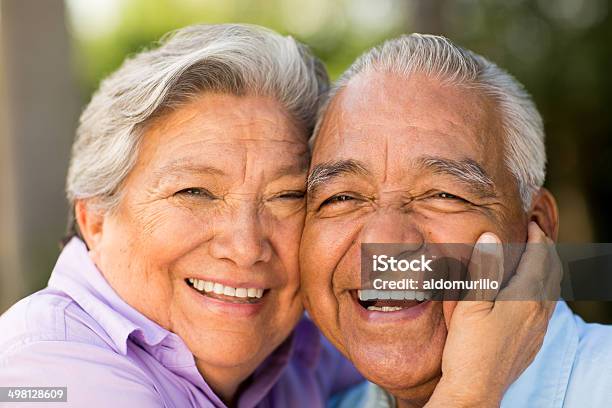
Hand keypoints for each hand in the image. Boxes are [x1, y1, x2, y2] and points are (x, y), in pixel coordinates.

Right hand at [426, 222, 561, 406]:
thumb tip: (492, 236)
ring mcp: (538, 328)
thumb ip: (484, 269)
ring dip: (547, 269)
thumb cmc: (469, 348)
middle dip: (546, 249)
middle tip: (536, 233)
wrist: (476, 389)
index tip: (530, 221)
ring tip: (536, 257)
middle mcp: (539, 312)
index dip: (537, 237)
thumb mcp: (471, 304)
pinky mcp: (534, 341)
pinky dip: (544, 288)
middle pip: (552, 272)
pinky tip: (531, 292)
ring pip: (552, 290)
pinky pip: (547, 306)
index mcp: (525, 298)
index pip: (539, 258)